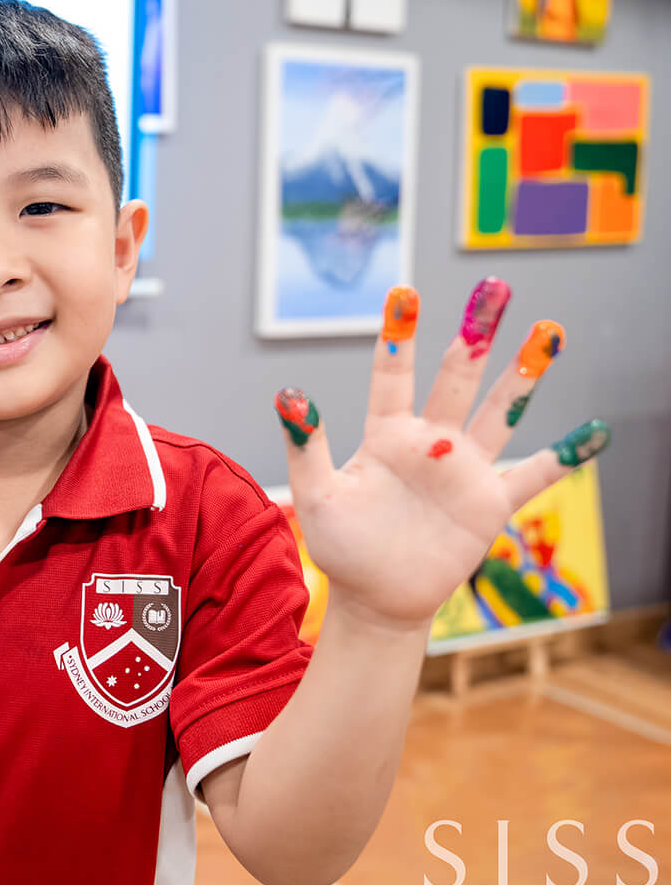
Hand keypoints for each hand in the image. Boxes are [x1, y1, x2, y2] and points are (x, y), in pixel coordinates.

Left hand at [275, 279, 608, 629]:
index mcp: (386, 434)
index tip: (405, 290)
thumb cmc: (341, 546)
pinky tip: (596, 430)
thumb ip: (306, 447)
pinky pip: (534, 474)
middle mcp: (430, 440)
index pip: (393, 374)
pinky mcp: (490, 504)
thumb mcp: (316, 496)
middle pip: (457, 376)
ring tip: (548, 330)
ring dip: (524, 373)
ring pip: (499, 410)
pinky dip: (565, 455)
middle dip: (476, 333)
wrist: (377, 598)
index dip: (400, 335)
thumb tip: (289, 395)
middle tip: (495, 286)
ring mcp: (464, 469)